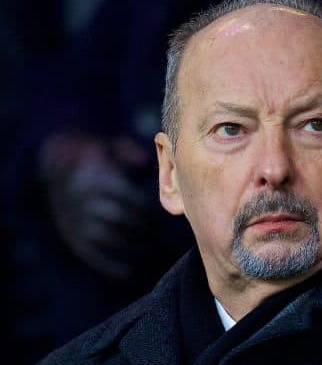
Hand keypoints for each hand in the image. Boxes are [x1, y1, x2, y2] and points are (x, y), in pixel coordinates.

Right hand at [40, 134, 153, 280]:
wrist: (57, 167)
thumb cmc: (97, 158)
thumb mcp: (110, 147)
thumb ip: (129, 153)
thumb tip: (144, 161)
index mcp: (97, 179)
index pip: (129, 199)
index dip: (148, 212)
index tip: (163, 220)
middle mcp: (85, 201)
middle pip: (120, 219)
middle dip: (143, 231)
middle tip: (163, 240)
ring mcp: (75, 220)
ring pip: (106, 238)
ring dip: (130, 249)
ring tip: (151, 255)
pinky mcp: (70, 235)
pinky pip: (90, 253)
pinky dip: (108, 265)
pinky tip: (127, 273)